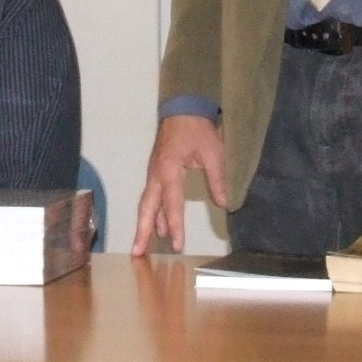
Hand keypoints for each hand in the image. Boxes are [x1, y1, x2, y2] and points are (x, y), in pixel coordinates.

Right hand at [132, 113, 227, 255]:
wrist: (183, 108)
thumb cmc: (198, 129)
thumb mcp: (213, 153)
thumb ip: (217, 179)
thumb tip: (224, 204)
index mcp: (169, 170)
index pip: (171, 204)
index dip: (175, 226)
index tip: (177, 245)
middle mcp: (156, 174)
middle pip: (146, 208)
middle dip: (142, 231)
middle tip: (137, 253)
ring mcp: (153, 173)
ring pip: (146, 203)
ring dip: (146, 224)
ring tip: (144, 246)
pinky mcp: (156, 172)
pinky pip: (151, 197)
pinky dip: (152, 213)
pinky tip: (157, 225)